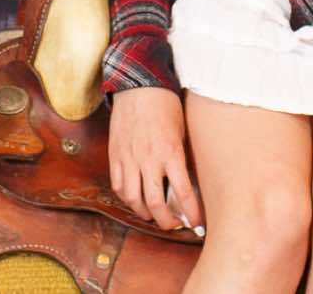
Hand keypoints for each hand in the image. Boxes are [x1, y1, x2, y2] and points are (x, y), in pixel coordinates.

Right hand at [108, 86, 203, 232]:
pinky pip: (119, 186)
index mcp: (171, 153)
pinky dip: (127, 198)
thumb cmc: (166, 106)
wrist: (139, 87)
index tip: (196, 223)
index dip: (191, 212)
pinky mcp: (115, 156)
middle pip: (155, 203)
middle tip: (174, 224)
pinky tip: (135, 199)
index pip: (183, 192)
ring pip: (133, 199)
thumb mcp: (182, 131)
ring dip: (145, 213)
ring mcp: (129, 159)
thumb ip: (182, 157)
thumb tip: (187, 183)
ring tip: (154, 215)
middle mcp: (149, 160)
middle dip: (166, 221)